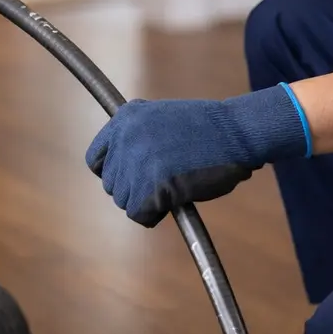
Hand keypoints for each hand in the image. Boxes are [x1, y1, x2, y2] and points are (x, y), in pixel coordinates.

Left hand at [85, 86, 311, 226]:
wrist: (237, 132)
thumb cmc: (208, 130)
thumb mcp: (161, 120)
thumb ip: (138, 138)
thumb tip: (121, 169)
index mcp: (125, 118)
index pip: (95, 158)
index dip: (113, 173)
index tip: (130, 179)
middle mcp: (125, 137)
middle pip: (111, 184)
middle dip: (134, 190)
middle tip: (163, 184)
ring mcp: (137, 161)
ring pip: (125, 201)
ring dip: (146, 202)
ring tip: (173, 188)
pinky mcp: (152, 185)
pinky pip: (140, 214)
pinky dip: (155, 215)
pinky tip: (174, 202)